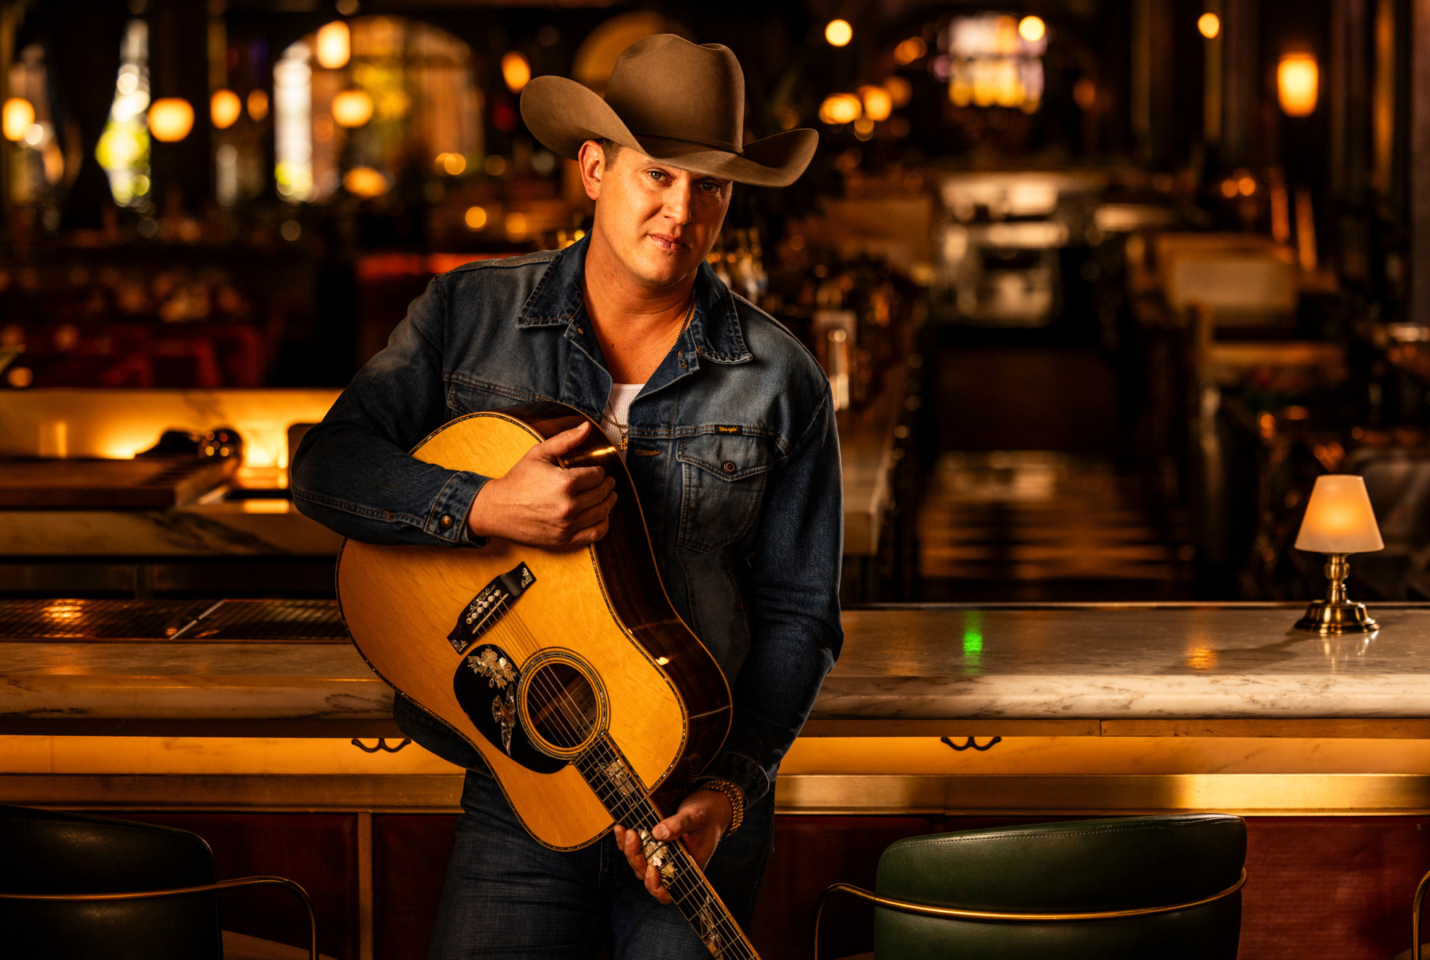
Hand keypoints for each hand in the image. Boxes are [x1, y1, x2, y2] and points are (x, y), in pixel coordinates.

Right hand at [466, 422, 616, 545]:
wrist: (497, 509)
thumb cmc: (518, 480)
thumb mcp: (539, 453)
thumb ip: (566, 439)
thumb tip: (587, 426)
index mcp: (565, 482)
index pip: (597, 476)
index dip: (600, 471)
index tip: (597, 471)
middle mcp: (569, 506)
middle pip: (601, 494)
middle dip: (607, 485)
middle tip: (609, 482)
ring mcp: (567, 525)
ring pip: (602, 513)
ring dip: (609, 503)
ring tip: (610, 497)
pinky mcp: (564, 539)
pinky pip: (595, 534)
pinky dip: (603, 525)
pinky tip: (603, 516)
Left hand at [613, 789, 732, 903]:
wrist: (709, 806)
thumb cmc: (708, 815)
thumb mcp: (696, 817)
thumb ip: (679, 824)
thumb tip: (657, 833)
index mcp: (687, 869)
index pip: (668, 892)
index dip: (655, 887)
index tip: (651, 869)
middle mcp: (672, 866)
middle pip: (647, 875)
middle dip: (636, 859)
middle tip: (633, 836)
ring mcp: (661, 856)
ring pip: (639, 863)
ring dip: (629, 850)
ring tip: (627, 831)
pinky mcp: (653, 844)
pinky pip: (636, 849)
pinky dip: (626, 842)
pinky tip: (621, 829)